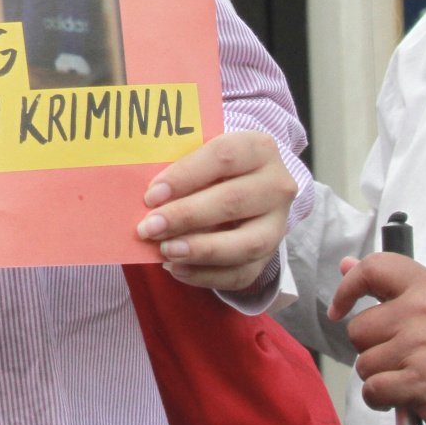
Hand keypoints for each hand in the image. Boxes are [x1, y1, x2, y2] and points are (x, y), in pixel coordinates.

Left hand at [134, 130, 296, 292]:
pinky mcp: (270, 256)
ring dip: (201, 250)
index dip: (185, 176)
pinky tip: (177, 269)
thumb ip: (178, 169)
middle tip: (149, 227)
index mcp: (258, 148)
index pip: (223, 157)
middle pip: (232, 201)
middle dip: (186, 216)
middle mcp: (276, 185)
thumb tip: (148, 197)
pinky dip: (207, 275)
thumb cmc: (212, 169)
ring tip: (165, 251)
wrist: (246, 188)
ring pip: (246, 243)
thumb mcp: (200, 156)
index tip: (152, 195)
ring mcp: (277, 224)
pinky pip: (242, 273)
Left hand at [329, 252, 425, 424]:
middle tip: (404, 357)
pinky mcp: (420, 381)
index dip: (347, 288)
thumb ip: (388, 287)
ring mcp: (422, 346)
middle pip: (358, 328)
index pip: (374, 268)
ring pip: (363, 363)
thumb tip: (346, 265)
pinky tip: (406, 397)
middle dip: (372, 349)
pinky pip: (373, 389)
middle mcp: (425, 311)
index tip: (339, 310)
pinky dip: (382, 400)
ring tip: (410, 376)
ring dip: (380, 377)